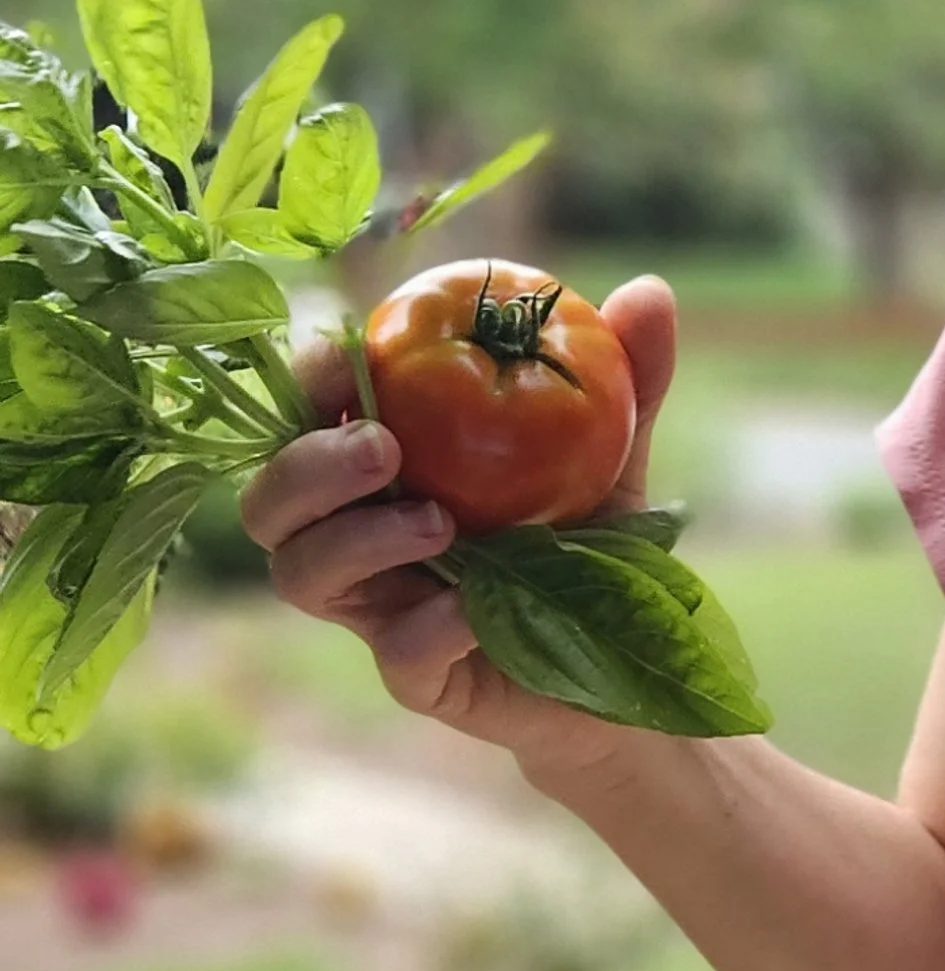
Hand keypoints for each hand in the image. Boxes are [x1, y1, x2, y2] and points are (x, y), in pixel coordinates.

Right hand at [236, 275, 677, 768]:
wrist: (629, 661)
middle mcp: (357, 534)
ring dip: (355, 541)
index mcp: (381, 467)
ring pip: (299, 575)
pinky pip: (395, 653)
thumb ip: (626, 379)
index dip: (309, 381)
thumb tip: (648, 292)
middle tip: (387, 450)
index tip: (351, 360)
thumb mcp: (614, 453)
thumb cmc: (593, 542)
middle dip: (308, 467)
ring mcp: (379, 610)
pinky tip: (477, 610)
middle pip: (270, 502)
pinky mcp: (416, 678)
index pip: (305, 412)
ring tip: (438, 524)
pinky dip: (430, 625)